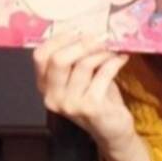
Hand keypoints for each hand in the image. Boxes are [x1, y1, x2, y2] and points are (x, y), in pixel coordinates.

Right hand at [32, 29, 133, 152]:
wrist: (111, 130)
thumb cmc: (96, 98)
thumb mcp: (79, 77)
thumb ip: (75, 58)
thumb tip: (84, 30)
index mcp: (44, 86)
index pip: (40, 56)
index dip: (59, 39)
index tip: (78, 32)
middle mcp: (52, 96)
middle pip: (58, 59)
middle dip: (81, 44)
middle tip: (99, 39)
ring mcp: (70, 104)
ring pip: (84, 64)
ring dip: (102, 53)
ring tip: (112, 52)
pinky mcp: (90, 107)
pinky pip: (103, 74)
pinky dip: (114, 63)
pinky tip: (121, 60)